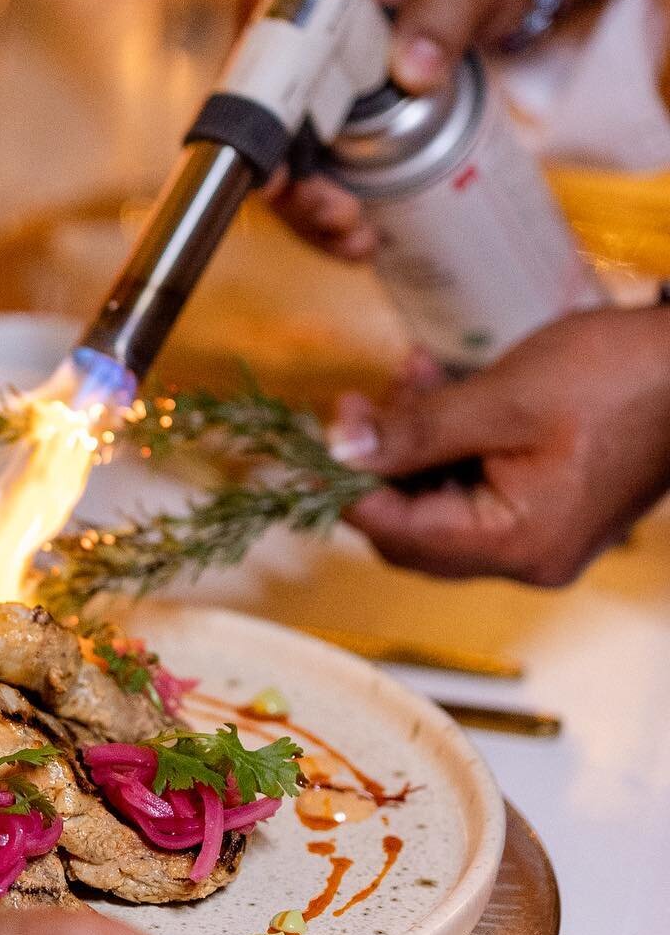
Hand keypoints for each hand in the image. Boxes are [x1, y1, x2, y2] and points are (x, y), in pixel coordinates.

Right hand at [264, 0, 611, 257]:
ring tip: (357, 242)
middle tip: (338, 217)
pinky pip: (312, 173)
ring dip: (310, 214)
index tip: (279, 177)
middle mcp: (279, 42)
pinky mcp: (325, 118)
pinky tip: (362, 240)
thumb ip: (442, 11)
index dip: (253, 128)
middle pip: (256, 129)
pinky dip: (330, 213)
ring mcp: (300, 86)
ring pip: (281, 163)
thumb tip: (413, 67)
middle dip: (290, 190)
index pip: (249, 64)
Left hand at [334, 306, 669, 583]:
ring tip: (405, 380)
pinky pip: (471, 488)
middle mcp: (525, 557)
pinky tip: (435, 388)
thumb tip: (340, 449)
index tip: (316, 438)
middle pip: (411, 530)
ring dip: (409, 446)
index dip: (346, 487)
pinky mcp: (546, 508)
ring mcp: (537, 536)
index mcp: (516, 544)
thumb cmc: (619, 377)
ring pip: (437, 505)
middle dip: (376, 465)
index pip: (397, 534)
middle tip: (355, 406)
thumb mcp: (504, 398)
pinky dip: (445, 444)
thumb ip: (416, 431)